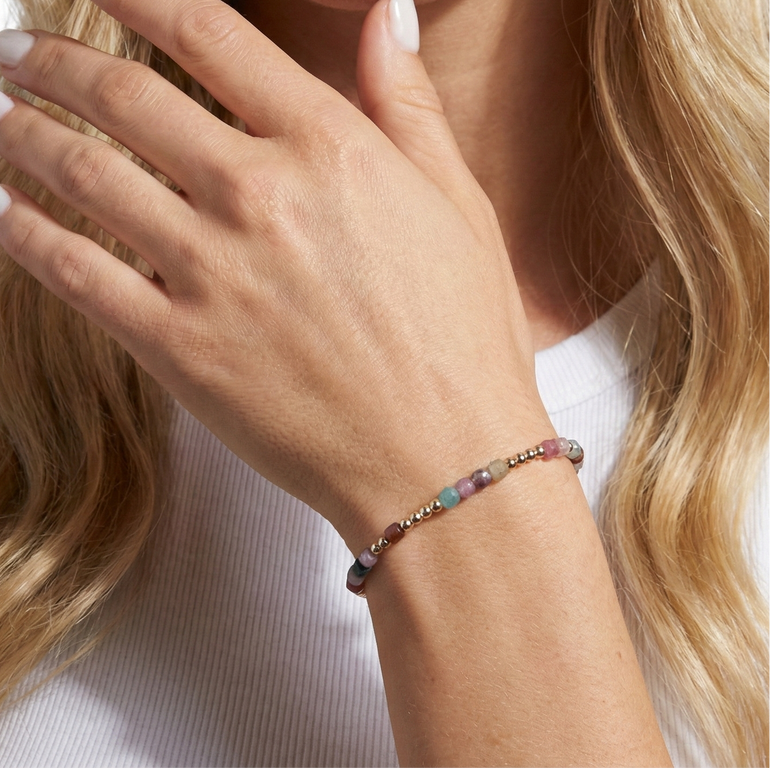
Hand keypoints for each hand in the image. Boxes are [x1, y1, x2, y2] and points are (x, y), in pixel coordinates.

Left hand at [0, 0, 551, 545]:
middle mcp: (260, 195)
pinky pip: (73, 273)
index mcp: (332, 149)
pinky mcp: (178, 349)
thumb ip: (409, 108)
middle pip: (124, 96)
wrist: (446, 458)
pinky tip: (4, 213)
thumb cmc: (465, 340)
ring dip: (23, 134)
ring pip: (82, 174)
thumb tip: (382, 18)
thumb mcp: (460, 209)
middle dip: (56, 62)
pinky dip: (24, 233)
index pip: (208, 32)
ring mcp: (211, 273)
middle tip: (21, 51)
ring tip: (0, 119)